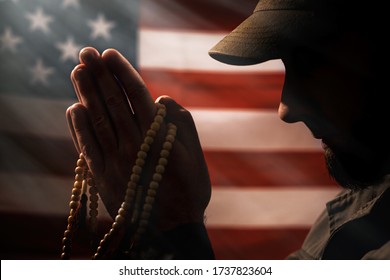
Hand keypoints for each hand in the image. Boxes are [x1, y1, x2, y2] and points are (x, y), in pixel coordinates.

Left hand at [66, 47, 210, 230]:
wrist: (172, 228)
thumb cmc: (189, 188)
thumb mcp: (195, 153)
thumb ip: (181, 121)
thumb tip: (159, 99)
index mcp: (157, 136)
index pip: (135, 95)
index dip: (121, 72)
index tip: (110, 54)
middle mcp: (133, 144)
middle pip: (112, 102)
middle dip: (99, 75)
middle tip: (86, 52)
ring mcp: (114, 160)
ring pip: (97, 120)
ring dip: (85, 94)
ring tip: (77, 71)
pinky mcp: (102, 177)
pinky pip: (87, 147)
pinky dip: (79, 127)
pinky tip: (74, 109)